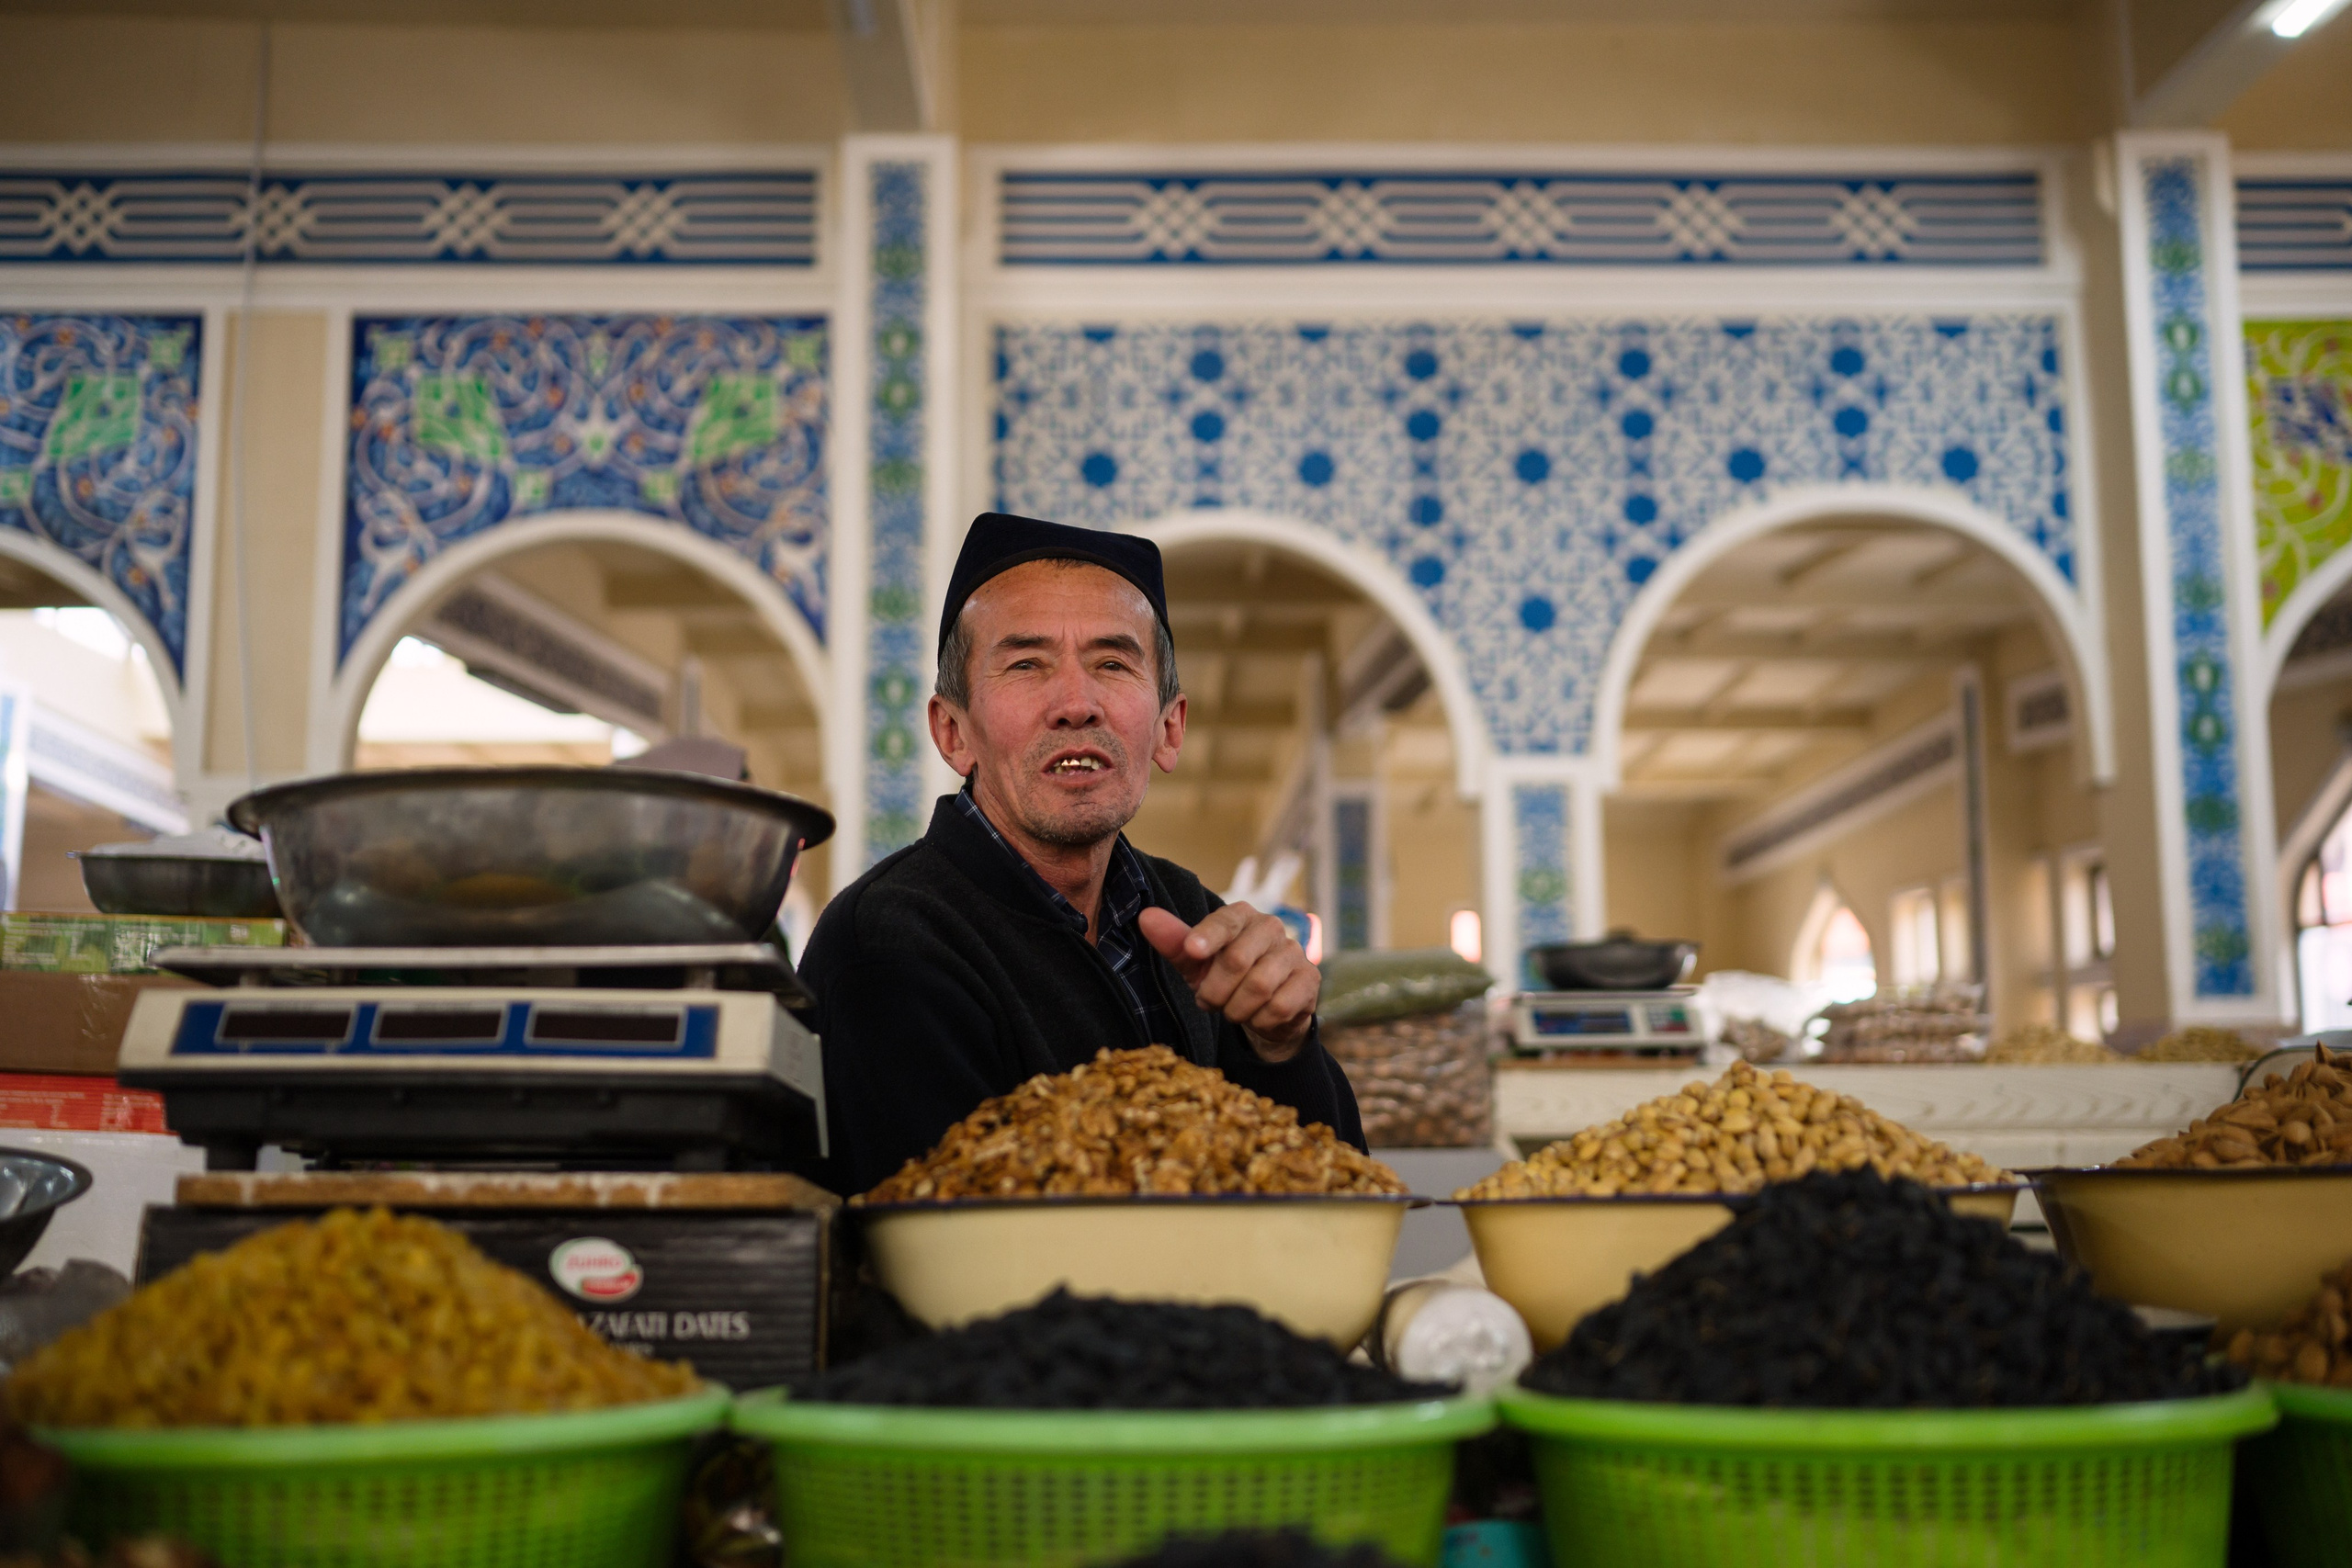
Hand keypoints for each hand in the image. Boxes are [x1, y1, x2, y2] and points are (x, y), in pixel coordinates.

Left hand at [1137, 903, 1319, 1061]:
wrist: (1265, 1009)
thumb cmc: (1225, 978)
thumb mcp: (1196, 963)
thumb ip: (1174, 941)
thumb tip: (1146, 917)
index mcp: (1242, 916)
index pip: (1225, 920)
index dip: (1207, 936)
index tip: (1192, 950)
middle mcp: (1271, 927)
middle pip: (1237, 959)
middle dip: (1216, 990)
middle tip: (1209, 1001)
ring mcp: (1294, 952)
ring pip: (1258, 987)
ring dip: (1236, 1008)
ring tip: (1232, 1009)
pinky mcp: (1310, 979)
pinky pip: (1279, 1007)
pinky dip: (1259, 1020)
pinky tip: (1257, 1016)